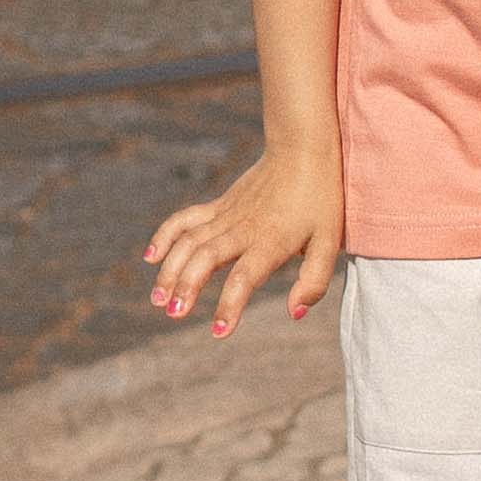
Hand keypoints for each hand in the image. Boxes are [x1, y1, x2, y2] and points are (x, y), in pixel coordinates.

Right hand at [144, 139, 343, 333]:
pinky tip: (151, 257)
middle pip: (207, 257)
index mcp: (271, 241)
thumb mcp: (329, 242)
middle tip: (174, 313)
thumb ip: (314, 281)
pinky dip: (166, 235)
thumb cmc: (320, 199)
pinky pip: (186, 219)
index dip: (230, 304)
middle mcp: (243, 228)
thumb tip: (293, 313)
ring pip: (190, 241)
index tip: (219, 332)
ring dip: (171, 270)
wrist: (302, 148)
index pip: (245, 277)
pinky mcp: (218, 205)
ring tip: (158, 299)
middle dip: (187, 286)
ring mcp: (227, 215)